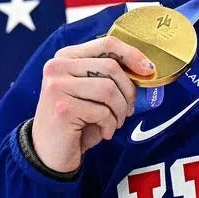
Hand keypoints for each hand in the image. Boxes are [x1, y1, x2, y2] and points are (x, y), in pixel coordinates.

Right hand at [30, 37, 154, 173]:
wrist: (50, 154)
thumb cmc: (77, 122)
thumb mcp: (93, 94)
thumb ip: (110, 77)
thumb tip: (145, 69)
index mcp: (66, 57)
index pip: (106, 44)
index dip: (132, 55)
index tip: (148, 70)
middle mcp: (57, 66)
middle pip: (111, 67)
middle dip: (128, 91)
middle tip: (128, 110)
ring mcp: (57, 86)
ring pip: (109, 89)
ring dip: (120, 111)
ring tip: (115, 123)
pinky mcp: (63, 107)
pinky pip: (102, 112)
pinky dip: (110, 125)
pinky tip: (104, 132)